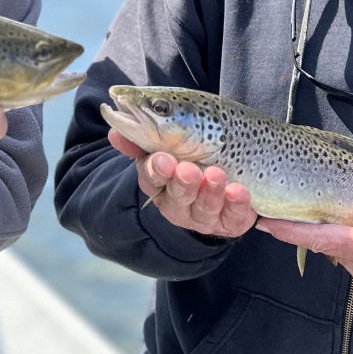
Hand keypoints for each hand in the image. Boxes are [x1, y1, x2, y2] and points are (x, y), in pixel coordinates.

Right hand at [108, 129, 255, 238]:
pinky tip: (239, 191)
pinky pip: (234, 217)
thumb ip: (141, 140)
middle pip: (177, 198)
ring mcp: (204, 216)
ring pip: (205, 209)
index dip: (156, 171)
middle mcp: (179, 204)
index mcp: (159, 184)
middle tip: (189, 170)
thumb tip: (113, 131)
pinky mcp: (230, 221)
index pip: (152, 179)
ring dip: (211, 193)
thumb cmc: (189, 157)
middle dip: (183, 184)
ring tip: (218, 175)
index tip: (163, 159)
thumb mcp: (166, 147)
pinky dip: (237, 205)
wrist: (227, 175)